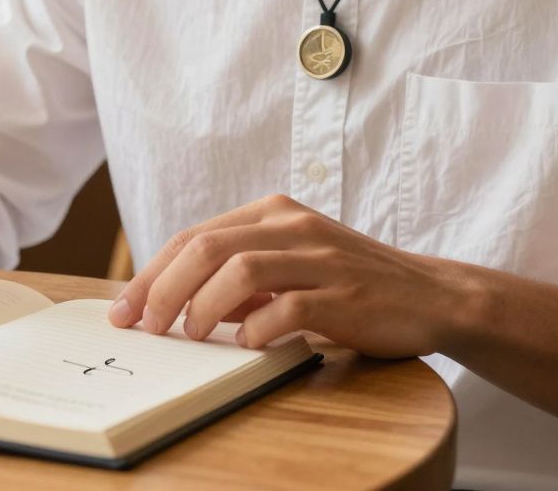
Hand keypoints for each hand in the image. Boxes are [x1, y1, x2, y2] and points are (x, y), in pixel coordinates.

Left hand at [108, 194, 475, 357]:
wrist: (432, 295)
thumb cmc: (351, 285)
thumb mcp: (289, 268)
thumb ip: (238, 280)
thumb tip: (176, 304)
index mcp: (272, 212)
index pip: (193, 236)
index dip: (151, 273)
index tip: (125, 308)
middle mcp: (292, 225)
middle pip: (206, 247)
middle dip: (164, 289)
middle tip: (146, 326)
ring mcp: (319, 256)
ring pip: (239, 269)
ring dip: (204, 307)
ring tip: (191, 335)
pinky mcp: (343, 293)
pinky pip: (286, 306)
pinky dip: (256, 329)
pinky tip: (248, 345)